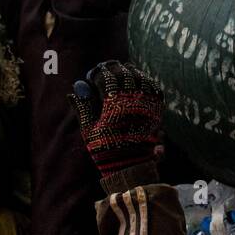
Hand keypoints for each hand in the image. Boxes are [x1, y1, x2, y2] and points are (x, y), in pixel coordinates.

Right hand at [69, 61, 163, 178]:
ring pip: (141, 78)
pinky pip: (154, 89)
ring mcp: (147, 105)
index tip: (93, 74)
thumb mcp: (89, 130)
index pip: (107, 78)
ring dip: (130, 72)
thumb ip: (84, 106)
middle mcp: (133, 101)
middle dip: (114, 68)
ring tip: (121, 71)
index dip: (99, 72)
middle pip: (124, 74)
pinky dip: (146, 81)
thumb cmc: (106, 149)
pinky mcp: (157, 111)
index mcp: (114, 105)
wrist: (130, 167)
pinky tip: (139, 81)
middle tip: (106, 67)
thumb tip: (77, 87)